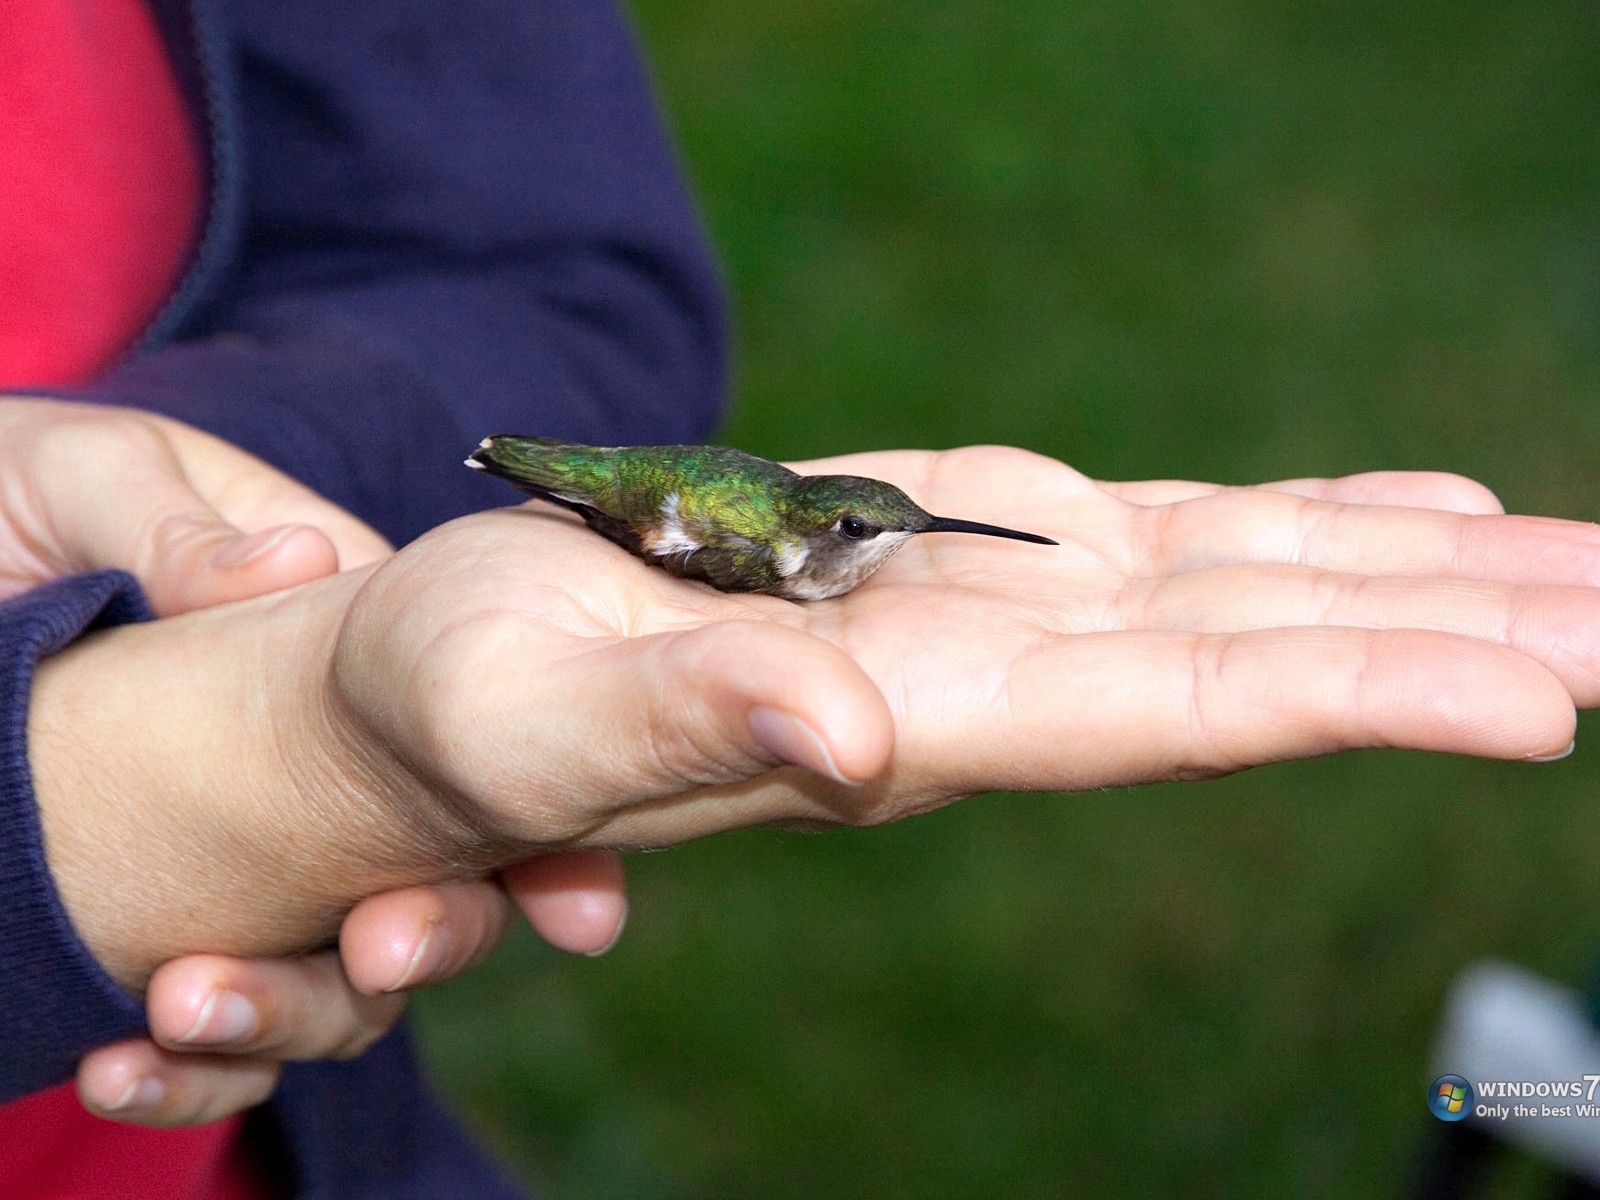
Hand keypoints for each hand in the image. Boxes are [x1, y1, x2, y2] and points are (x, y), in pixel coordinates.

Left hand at [0, 398, 629, 1123]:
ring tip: (188, 1008)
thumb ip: (181, 526)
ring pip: (328, 974)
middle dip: (435, 931)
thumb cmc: (11, 492)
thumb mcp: (88, 480)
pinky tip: (118, 1065)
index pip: (465, 733)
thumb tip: (295, 566)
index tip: (574, 902)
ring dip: (287, 1012)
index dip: (531, 826)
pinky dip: (189, 1070)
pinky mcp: (152, 926)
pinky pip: (207, 1031)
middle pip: (425, 871)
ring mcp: (243, 859)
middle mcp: (317, 763)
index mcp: (334, 638)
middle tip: (381, 953)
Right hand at [31, 448, 1599, 994]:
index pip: (1164, 712)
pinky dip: (1308, 527)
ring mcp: (994, 607)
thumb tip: (845, 739)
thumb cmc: (465, 697)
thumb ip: (688, 717)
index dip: (1348, 697)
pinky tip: (1419, 520)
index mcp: (903, 712)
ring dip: (1422, 576)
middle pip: (1261, 650)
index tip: (1539, 700)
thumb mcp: (536, 705)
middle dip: (1459, 637)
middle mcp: (988, 670)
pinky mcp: (967, 551)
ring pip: (1245, 584)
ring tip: (1592, 566)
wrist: (464, 677)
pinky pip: (1174, 538)